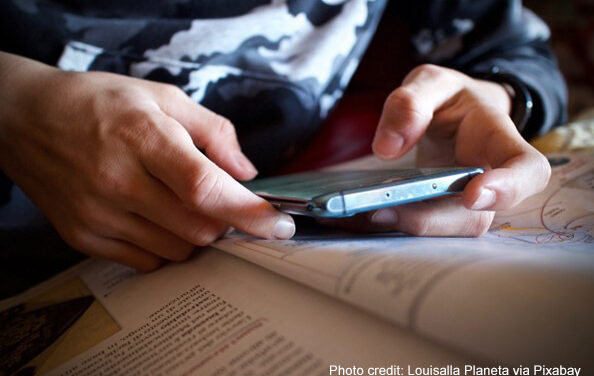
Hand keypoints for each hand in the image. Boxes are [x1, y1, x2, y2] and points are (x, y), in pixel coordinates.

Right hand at [0, 53, 294, 269]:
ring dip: (195, 233)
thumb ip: (214, 133)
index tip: (279, 226)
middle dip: (224, 221)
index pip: (206, 189)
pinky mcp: (84, 238)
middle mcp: (118, 181)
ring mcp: (98, 215)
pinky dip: (165, 245)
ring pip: (178, 250)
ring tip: (178, 202)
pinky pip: (147, 261)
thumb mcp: (163, 97)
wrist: (26, 119)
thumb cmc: (100, 103)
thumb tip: (247, 174)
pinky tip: (153, 217)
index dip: (250, 212)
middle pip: (200, 228)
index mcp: (143, 138)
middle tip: (219, 200)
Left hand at [323, 64, 550, 235]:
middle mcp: (488, 178)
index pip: (527, 169)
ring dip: (410, 227)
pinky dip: (396, 226)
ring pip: (449, 229)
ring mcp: (466, 202)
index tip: (472, 195)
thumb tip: (389, 147)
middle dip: (431, 220)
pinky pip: (425, 228)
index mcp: (497, 138)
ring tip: (369, 212)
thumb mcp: (430, 81)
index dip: (508, 188)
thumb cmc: (450, 99)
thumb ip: (411, 101)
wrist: (453, 115)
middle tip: (382, 210)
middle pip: (477, 216)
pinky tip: (364, 217)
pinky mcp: (441, 213)